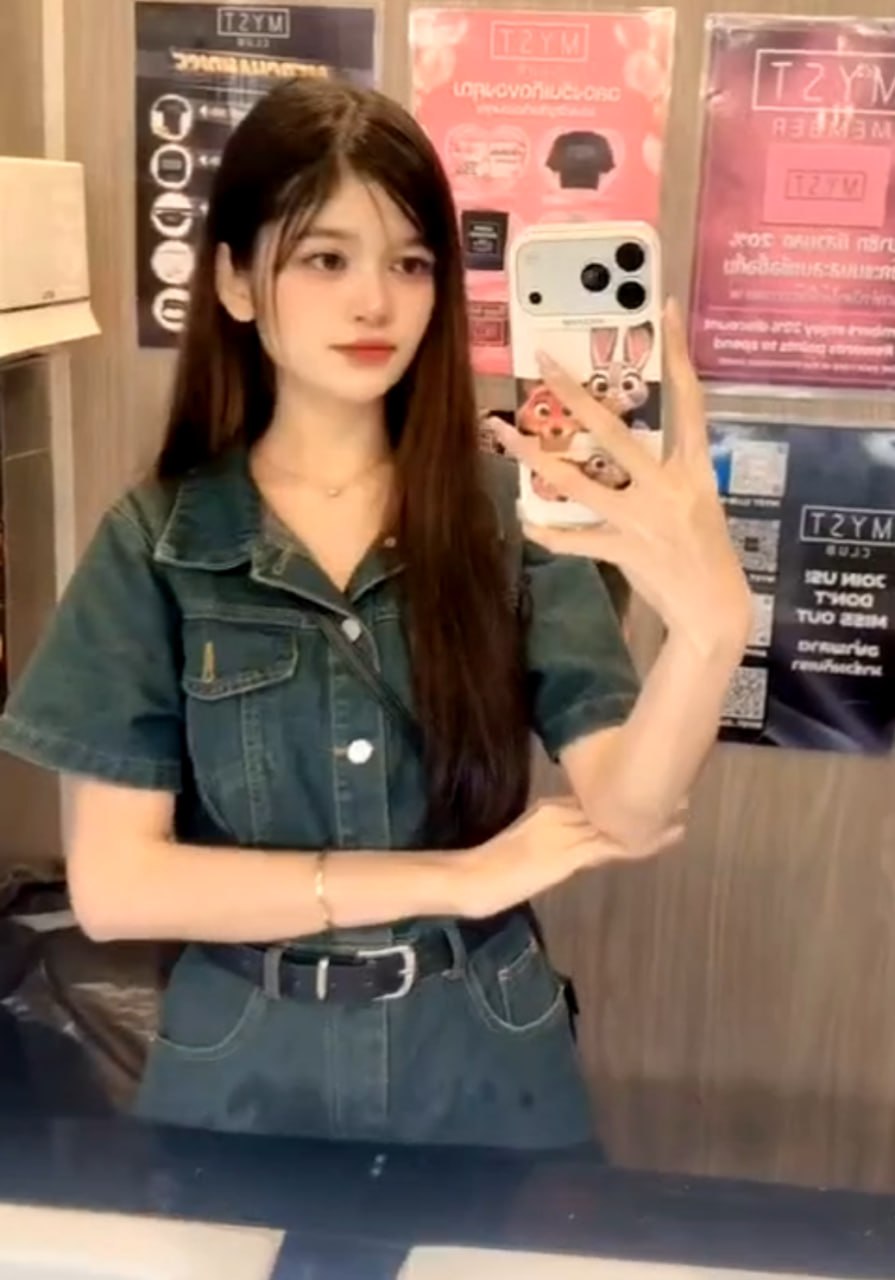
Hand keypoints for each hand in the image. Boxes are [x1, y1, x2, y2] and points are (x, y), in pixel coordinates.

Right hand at [456, 798, 683, 919]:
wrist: (469, 879)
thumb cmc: (490, 867)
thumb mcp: (523, 843)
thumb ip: (547, 834)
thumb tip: (575, 830)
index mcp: (549, 809)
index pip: (595, 798)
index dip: (624, 793)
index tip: (653, 784)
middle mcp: (560, 816)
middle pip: (609, 804)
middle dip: (643, 800)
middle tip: (682, 791)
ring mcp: (563, 836)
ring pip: (613, 824)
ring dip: (647, 819)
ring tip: (680, 810)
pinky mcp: (564, 858)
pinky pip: (604, 849)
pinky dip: (630, 843)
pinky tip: (655, 840)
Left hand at [492, 299, 751, 655]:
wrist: (716, 610)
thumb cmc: (706, 551)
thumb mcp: (697, 500)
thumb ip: (665, 470)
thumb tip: (623, 446)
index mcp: (694, 468)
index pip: (690, 399)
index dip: (680, 353)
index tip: (668, 309)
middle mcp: (669, 487)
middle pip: (614, 432)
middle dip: (575, 396)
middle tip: (542, 363)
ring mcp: (645, 520)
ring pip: (579, 483)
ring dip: (536, 458)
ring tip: (503, 434)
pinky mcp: (626, 552)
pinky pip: (575, 539)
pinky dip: (548, 532)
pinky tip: (524, 518)